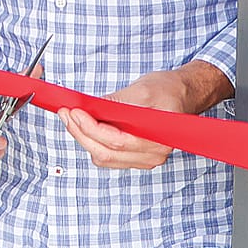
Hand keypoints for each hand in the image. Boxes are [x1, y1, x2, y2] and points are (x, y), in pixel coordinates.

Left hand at [60, 62, 230, 169]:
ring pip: (103, 157)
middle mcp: (152, 155)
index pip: (116, 141)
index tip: (73, 112)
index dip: (90, 127)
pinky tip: (83, 126)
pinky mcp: (135, 156)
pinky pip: (107, 156)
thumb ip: (117, 102)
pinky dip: (92, 142)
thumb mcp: (142, 89)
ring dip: (83, 138)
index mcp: (158, 140)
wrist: (181, 93)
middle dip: (81, 133)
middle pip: (106, 153)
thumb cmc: (167, 90)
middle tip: (66, 113)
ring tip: (70, 118)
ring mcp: (144, 158)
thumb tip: (90, 108)